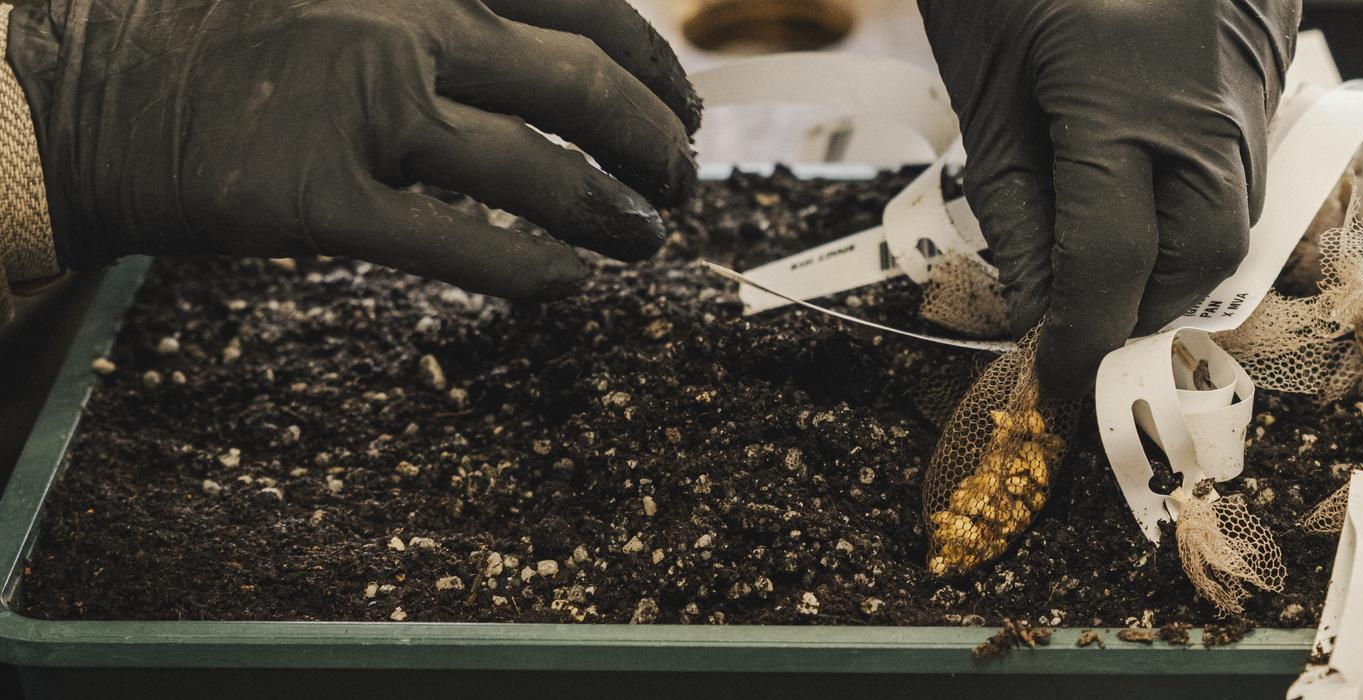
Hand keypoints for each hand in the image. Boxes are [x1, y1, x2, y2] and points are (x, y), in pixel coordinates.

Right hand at [6, 0, 701, 299]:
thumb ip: (455, 6)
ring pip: (539, 174)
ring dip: (618, 216)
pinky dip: (534, 272)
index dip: (655, 66)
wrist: (85, 88)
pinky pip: (460, 246)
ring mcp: (359, 108)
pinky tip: (567, 285)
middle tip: (678, 183)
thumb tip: (579, 51)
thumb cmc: (234, 38)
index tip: (681, 107)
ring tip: (647, 240)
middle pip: (584, 88)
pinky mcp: (316, 199)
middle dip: (656, 145)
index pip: (587, 6)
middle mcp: (401, 19)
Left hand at [919, 0, 1297, 391]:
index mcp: (1122, 100)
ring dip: (1173, 256)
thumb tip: (1034, 301)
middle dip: (1139, 303)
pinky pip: (1243, 163)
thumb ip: (1012, 200)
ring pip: (1235, 216)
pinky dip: (1194, 198)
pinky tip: (1143, 187)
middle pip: (1199, 257)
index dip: (1079, 337)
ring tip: (1105, 252)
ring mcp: (1249, 84)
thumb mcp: (987, 77)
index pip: (1111, 266)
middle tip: (1077, 310)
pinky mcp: (1265, 67)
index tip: (1051, 376)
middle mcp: (1206, 102)